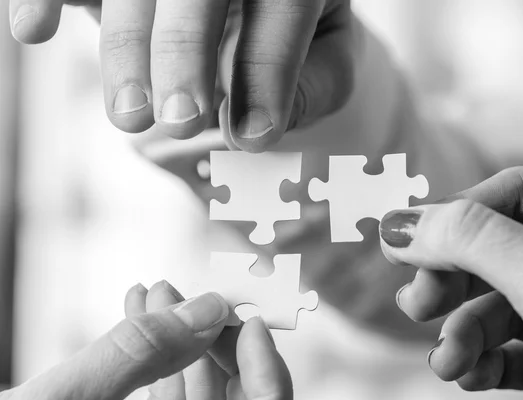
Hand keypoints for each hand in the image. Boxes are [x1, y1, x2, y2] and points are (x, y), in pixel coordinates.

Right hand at [1, 281, 291, 399]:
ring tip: (155, 291)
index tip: (251, 318)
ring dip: (173, 338)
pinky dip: (145, 357)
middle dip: (209, 339)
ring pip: (186, 398)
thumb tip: (210, 307)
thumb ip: (138, 354)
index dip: (264, 370)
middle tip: (192, 295)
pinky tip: (134, 314)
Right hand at [9, 0, 354, 151]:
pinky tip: (32, 29)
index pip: (282, 8)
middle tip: (178, 121)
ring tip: (131, 116)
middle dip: (183, 53)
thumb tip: (258, 123)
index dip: (265, 73)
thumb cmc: (302, 38)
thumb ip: (311, 88)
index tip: (252, 137)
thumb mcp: (328, 64)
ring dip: (123, 46)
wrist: (269, 6)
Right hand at [380, 167, 522, 398]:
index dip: (451, 221)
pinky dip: (486, 362)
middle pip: (493, 251)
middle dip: (451, 285)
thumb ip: (472, 240)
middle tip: (417, 307)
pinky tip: (471, 374)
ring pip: (499, 305)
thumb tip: (401, 222)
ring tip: (449, 362)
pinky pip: (515, 348)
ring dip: (462, 335)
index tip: (402, 248)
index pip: (508, 194)